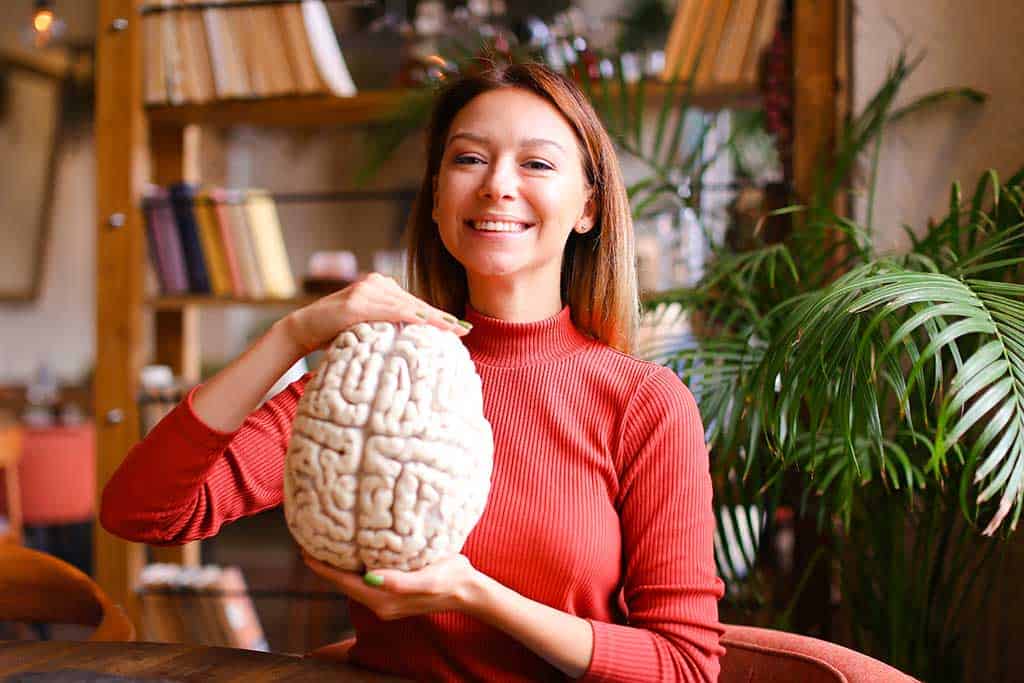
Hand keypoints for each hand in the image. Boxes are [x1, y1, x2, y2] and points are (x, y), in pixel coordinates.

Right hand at [283, 272, 471, 354]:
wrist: (302, 329)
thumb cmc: (335, 333)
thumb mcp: (366, 328)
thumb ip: (385, 327)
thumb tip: (410, 344)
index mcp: (381, 287)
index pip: (414, 304)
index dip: (437, 316)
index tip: (459, 327)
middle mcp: (376, 283)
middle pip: (416, 303)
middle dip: (441, 318)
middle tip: (465, 329)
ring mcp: (366, 290)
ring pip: (407, 306)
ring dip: (432, 318)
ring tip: (453, 330)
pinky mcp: (357, 302)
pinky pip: (390, 311)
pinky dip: (410, 317)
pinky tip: (427, 323)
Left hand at [302, 551, 479, 620]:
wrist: (467, 590)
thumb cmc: (451, 579)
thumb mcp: (428, 577)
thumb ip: (400, 581)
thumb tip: (370, 577)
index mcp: (384, 600)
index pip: (343, 583)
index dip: (323, 568)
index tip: (305, 550)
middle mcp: (380, 603)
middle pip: (343, 584)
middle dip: (326, 565)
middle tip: (310, 542)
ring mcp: (386, 601)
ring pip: (352, 583)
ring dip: (338, 567)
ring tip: (326, 545)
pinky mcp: (393, 595)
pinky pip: (364, 582)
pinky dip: (353, 568)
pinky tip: (352, 554)